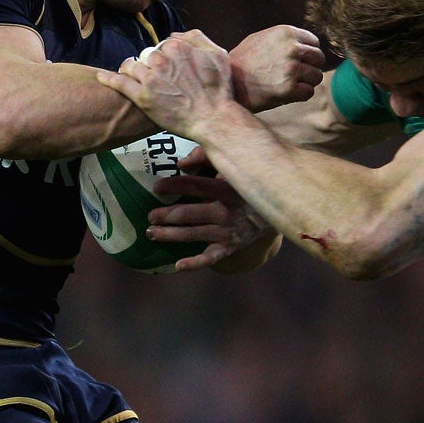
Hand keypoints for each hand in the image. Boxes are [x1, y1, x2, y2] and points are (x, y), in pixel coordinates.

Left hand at [97, 31, 233, 140]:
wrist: (213, 118)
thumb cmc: (219, 89)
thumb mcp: (217, 54)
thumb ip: (197, 38)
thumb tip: (175, 34)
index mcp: (177, 47)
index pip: (164, 45)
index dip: (166, 55)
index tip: (169, 65)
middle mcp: (161, 60)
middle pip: (146, 55)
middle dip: (149, 62)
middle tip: (155, 75)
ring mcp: (150, 79)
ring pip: (131, 66)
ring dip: (130, 68)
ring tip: (129, 73)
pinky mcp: (142, 97)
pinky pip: (120, 83)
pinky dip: (109, 78)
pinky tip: (101, 77)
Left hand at [147, 172, 280, 272]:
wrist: (274, 209)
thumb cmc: (245, 183)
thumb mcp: (231, 165)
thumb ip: (206, 157)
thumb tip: (181, 164)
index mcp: (225, 189)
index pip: (194, 185)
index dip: (173, 185)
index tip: (156, 187)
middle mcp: (225, 212)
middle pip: (187, 214)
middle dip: (164, 215)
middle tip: (149, 215)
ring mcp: (226, 232)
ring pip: (191, 235)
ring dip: (168, 235)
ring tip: (151, 232)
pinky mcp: (229, 247)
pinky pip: (210, 258)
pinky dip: (194, 263)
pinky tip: (177, 265)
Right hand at [228, 25, 324, 111]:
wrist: (228, 81)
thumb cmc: (243, 61)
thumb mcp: (262, 38)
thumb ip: (284, 39)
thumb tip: (305, 43)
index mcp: (287, 33)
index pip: (314, 43)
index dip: (308, 54)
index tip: (299, 62)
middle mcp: (292, 48)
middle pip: (319, 59)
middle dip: (310, 68)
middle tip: (296, 76)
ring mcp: (292, 69)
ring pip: (316, 77)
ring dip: (306, 83)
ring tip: (289, 84)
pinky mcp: (289, 88)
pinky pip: (309, 92)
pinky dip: (301, 95)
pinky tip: (287, 94)